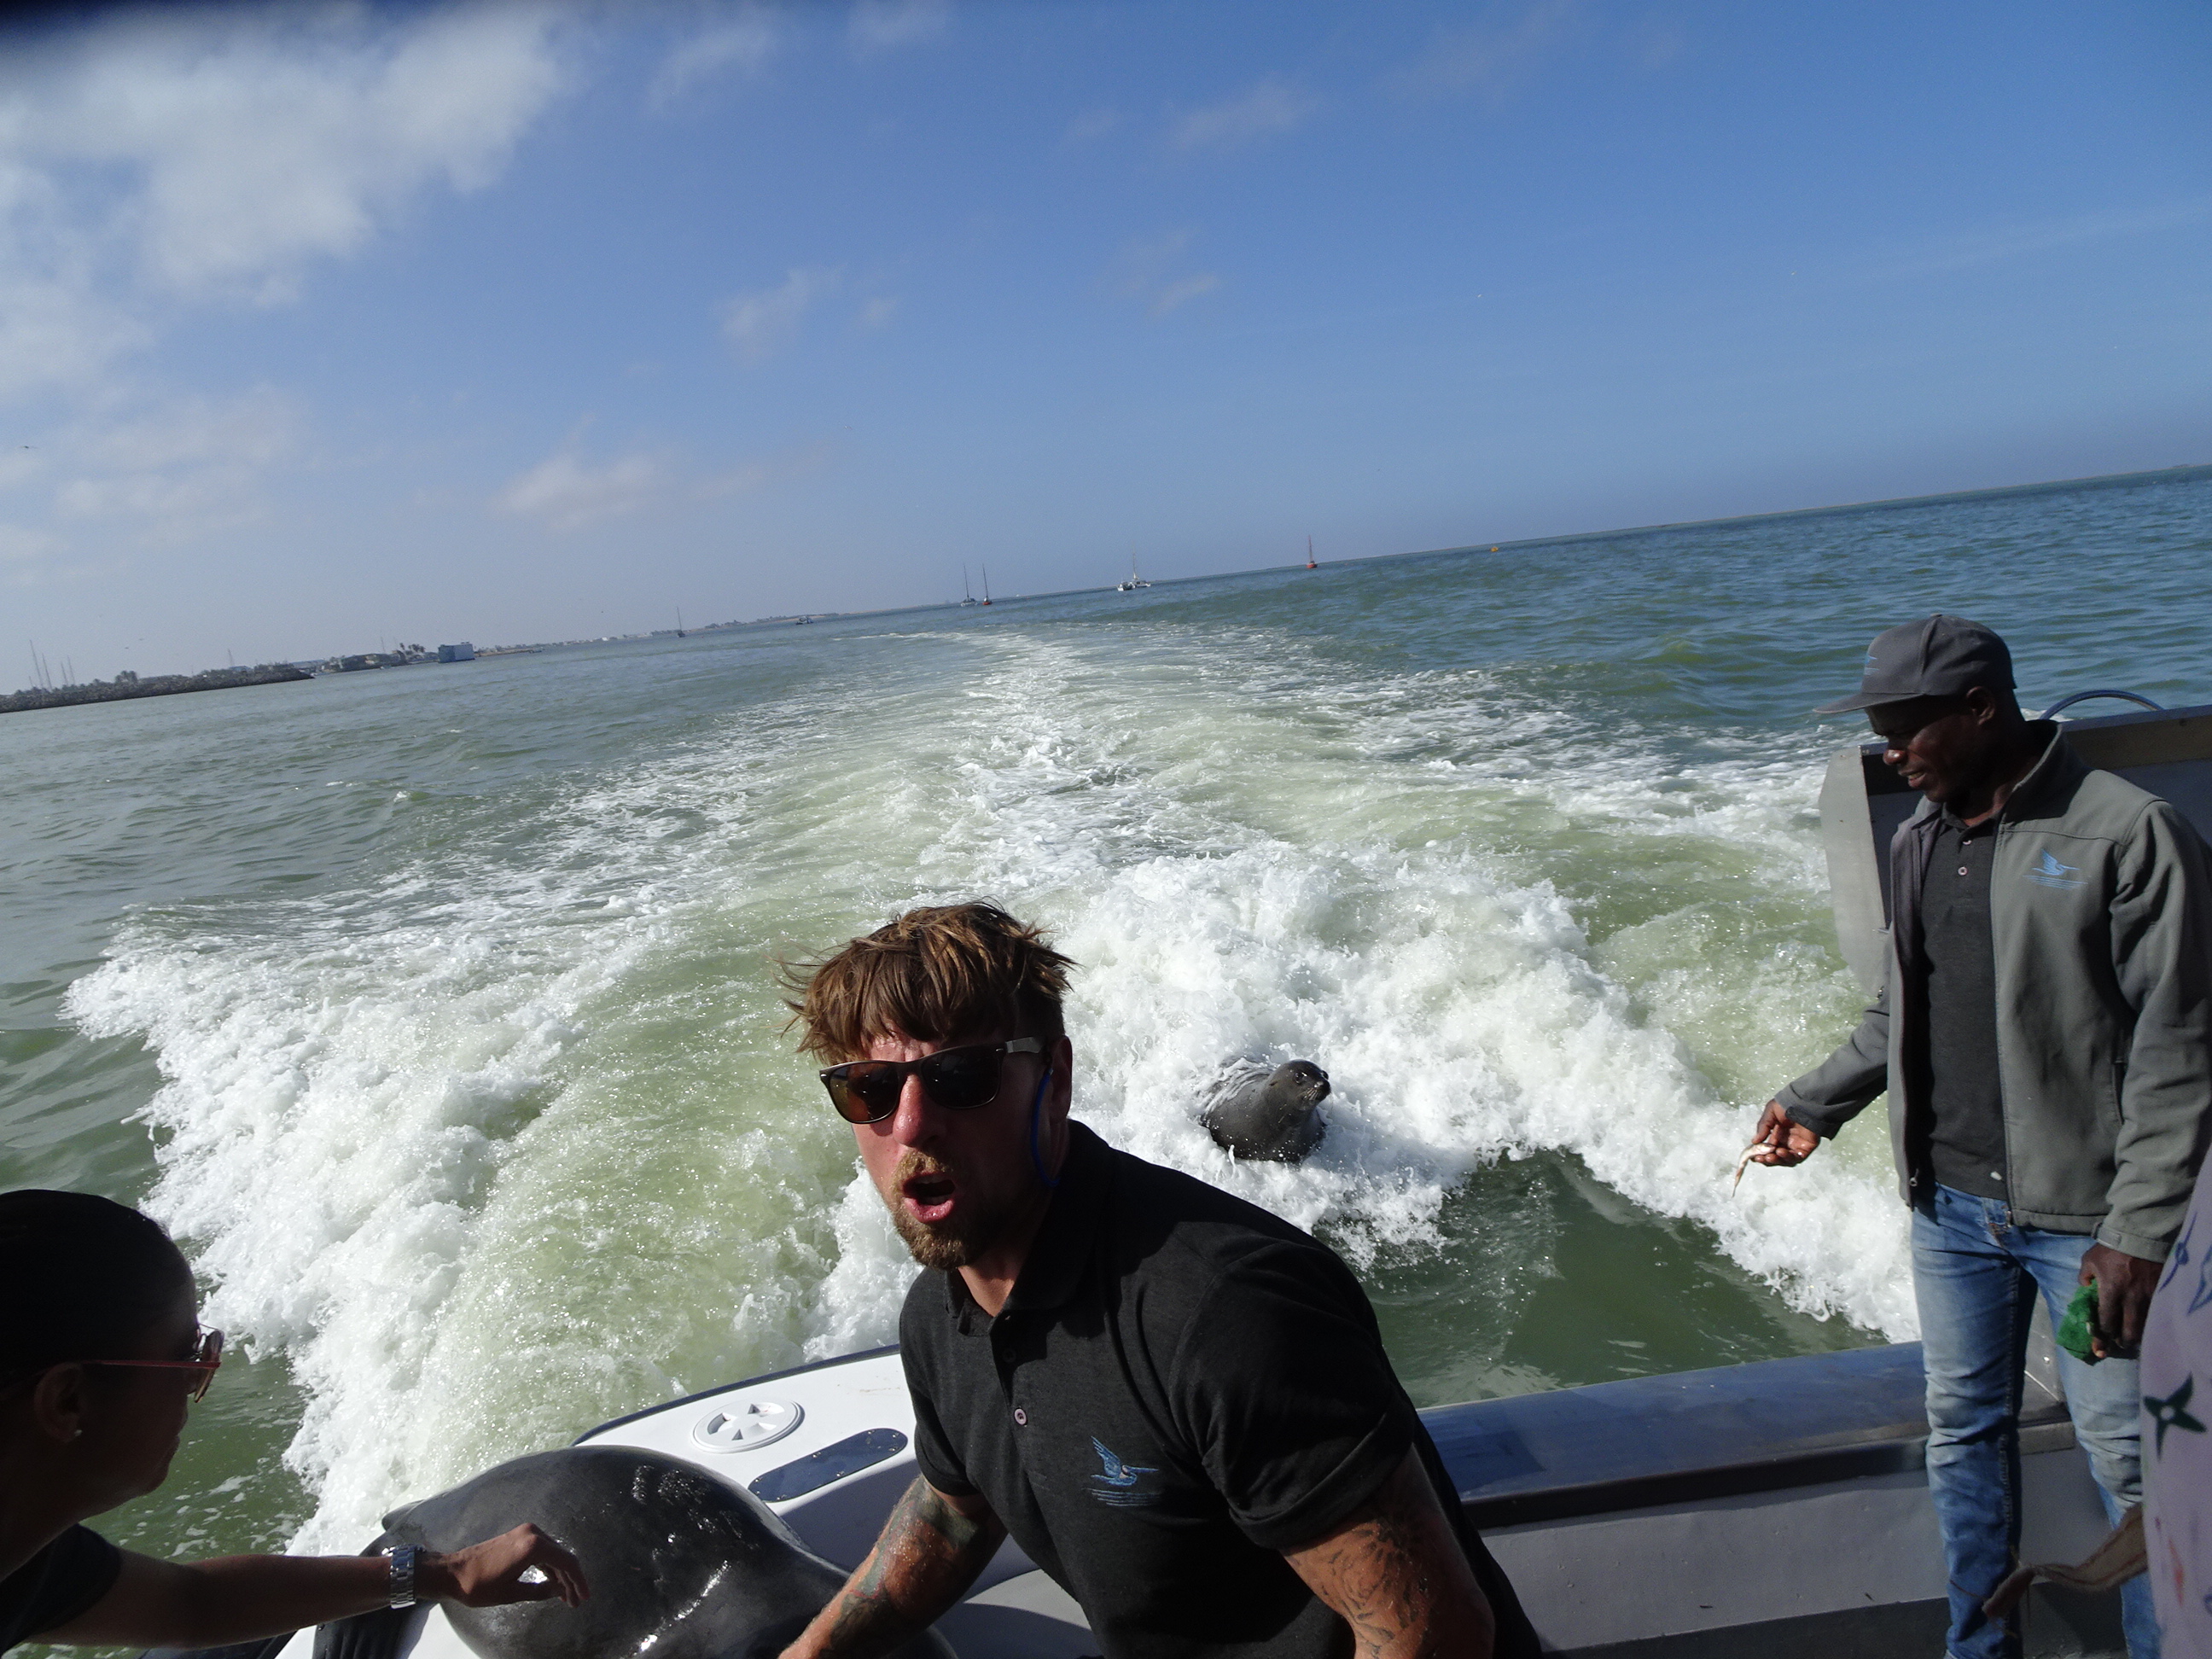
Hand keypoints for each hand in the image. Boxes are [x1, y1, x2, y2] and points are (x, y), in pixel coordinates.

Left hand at [419, 1524, 589, 1608]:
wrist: (452, 1572)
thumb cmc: (479, 1585)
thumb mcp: (511, 1593)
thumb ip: (540, 1591)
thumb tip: (560, 1590)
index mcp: (533, 1546)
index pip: (567, 1562)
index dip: (578, 1581)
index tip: (583, 1597)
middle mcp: (533, 1534)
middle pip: (562, 1557)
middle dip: (570, 1580)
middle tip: (575, 1602)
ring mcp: (525, 1533)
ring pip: (552, 1554)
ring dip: (560, 1575)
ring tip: (565, 1597)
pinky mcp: (518, 1537)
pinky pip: (541, 1552)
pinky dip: (548, 1567)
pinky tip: (552, 1583)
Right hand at [1747, 1100, 1819, 1167]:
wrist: (1803, 1103)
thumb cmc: (1787, 1105)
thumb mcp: (1770, 1114)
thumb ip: (1763, 1128)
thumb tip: (1754, 1141)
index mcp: (1778, 1133)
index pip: (1769, 1148)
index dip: (1761, 1153)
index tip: (1754, 1156)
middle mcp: (1787, 1141)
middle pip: (1776, 1156)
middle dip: (1767, 1159)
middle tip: (1759, 1158)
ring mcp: (1797, 1145)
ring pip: (1786, 1159)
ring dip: (1777, 1160)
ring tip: (1769, 1156)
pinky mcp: (1806, 1148)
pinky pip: (1797, 1158)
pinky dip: (1788, 1157)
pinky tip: (1780, 1152)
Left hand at [2079, 1243, 2161, 1359]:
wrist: (2140, 1236)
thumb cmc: (2111, 1249)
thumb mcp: (2089, 1260)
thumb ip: (2084, 1276)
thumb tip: (2085, 1287)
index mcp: (2110, 1292)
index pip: (2106, 1322)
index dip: (2102, 1337)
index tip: (2099, 1349)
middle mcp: (2130, 1299)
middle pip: (2127, 1331)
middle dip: (2122, 1342)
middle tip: (2118, 1344)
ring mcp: (2147, 1297)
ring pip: (2143, 1326)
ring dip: (2136, 1335)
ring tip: (2131, 1339)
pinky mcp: (2160, 1293)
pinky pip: (2154, 1315)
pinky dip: (2148, 1323)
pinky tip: (2144, 1325)